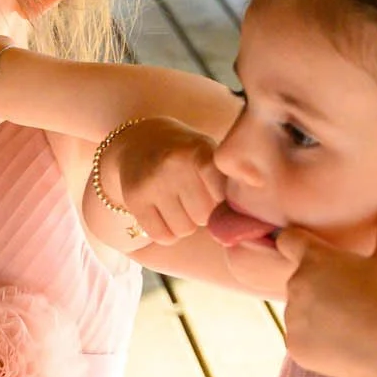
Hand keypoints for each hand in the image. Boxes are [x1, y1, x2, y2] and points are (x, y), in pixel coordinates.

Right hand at [102, 118, 224, 245]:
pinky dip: (167, 232)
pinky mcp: (134, 198)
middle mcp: (173, 164)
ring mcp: (151, 182)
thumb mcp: (209, 153)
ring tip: (177, 203)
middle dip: (202, 213)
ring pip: (184, 230)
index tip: (214, 188)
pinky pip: (162, 236)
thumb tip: (242, 226)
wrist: (141, 140)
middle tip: (192, 196)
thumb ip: (227, 182)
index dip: (221, 199)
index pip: (223, 197)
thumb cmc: (186, 154)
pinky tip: (163, 213)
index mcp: (198, 151)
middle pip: (204, 217)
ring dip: (185, 223)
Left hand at [275, 198, 376, 376]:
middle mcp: (296, 283)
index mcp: (315, 258)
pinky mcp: (293, 345)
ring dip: (316, 314)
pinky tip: (342, 344)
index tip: (306, 247)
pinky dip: (316, 341)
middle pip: (300, 279)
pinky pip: (300, 340)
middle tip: (349, 297)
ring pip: (300, 311)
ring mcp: (292, 316)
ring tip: (349, 323)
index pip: (288, 239)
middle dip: (318, 286)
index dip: (296, 241)